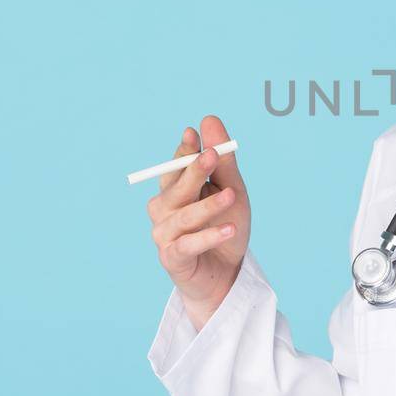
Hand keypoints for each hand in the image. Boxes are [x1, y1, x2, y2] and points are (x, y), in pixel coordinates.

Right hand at [146, 114, 252, 330]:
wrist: (227, 275)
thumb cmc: (225, 228)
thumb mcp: (232, 191)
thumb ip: (222, 161)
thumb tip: (209, 120)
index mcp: (175, 191)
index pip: (175, 167)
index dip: (184, 150)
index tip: (194, 133)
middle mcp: (163, 211)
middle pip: (174, 188)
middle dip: (192, 170)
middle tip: (212, 155)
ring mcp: (164, 235)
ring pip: (183, 216)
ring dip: (207, 206)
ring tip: (232, 196)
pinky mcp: (171, 259)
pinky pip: (187, 245)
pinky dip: (209, 237)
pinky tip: (230, 229)